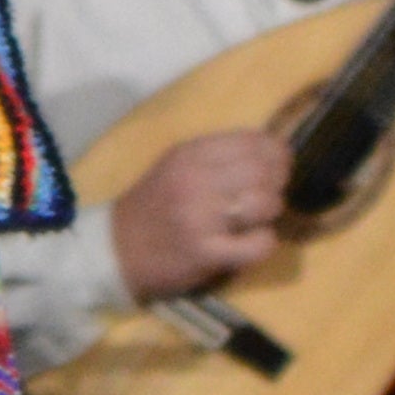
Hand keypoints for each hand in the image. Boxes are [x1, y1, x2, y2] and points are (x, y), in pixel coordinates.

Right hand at [110, 126, 297, 300]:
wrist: (116, 248)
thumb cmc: (153, 205)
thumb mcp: (175, 165)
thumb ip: (216, 156)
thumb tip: (270, 150)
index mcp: (190, 154)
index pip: (253, 142)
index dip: (277, 153)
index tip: (278, 165)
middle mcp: (194, 180)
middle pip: (264, 171)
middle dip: (278, 183)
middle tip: (271, 195)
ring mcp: (199, 218)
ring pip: (265, 203)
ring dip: (271, 212)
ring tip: (258, 219)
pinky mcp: (205, 253)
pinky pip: (257, 244)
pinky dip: (264, 242)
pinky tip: (252, 242)